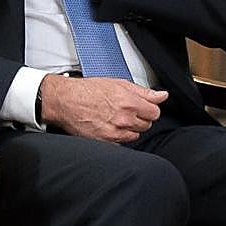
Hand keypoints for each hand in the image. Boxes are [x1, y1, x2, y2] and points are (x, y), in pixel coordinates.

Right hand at [39, 74, 168, 142]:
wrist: (63, 101)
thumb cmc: (85, 90)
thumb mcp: (116, 83)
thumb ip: (142, 91)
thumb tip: (162, 95)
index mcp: (128, 102)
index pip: (155, 112)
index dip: (148, 108)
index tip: (141, 107)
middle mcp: (124, 118)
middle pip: (146, 124)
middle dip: (138, 118)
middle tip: (124, 111)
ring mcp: (115, 131)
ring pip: (135, 134)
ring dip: (129, 128)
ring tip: (114, 118)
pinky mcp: (106, 141)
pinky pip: (122, 143)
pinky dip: (118, 136)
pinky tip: (108, 126)